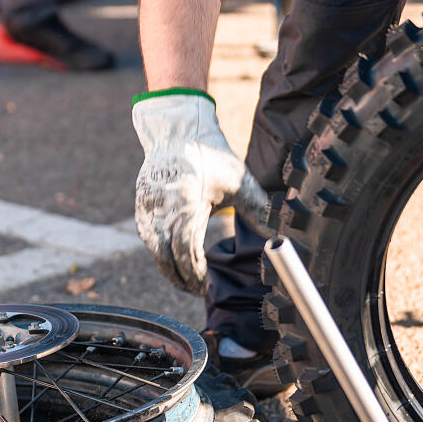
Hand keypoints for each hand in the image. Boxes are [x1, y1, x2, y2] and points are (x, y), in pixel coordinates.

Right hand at [132, 90, 269, 294]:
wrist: (178, 131)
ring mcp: (148, 206)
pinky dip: (159, 254)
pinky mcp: (141, 205)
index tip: (206, 286)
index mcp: (187, 202)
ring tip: (186, 282)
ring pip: (154, 250)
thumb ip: (259, 210)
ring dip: (169, 270)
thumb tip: (281, 236)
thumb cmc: (211, 155)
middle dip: (183, 278)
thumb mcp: (239, 181)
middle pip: (167, 256)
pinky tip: (172, 262)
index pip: (186, 250)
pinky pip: (147, 238)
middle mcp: (163, 207)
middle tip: (198, 291)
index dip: (196, 273)